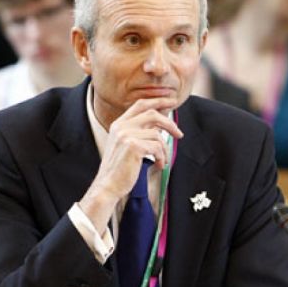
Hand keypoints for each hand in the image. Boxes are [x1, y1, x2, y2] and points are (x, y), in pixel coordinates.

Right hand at [79, 97, 182, 232]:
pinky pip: (157, 147)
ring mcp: (126, 135)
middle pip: (152, 114)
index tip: (172, 101)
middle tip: (179, 134)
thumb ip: (139, 132)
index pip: (141, 104)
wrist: (108, 185)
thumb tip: (161, 125)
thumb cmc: (119, 169)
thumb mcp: (126, 145)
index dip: (158, 101)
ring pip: (157, 134)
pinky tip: (158, 165)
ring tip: (163, 160)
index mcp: (119, 124)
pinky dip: (162, 157)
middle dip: (170, 123)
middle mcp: (121, 126)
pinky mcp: (134, 146)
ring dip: (164, 149)